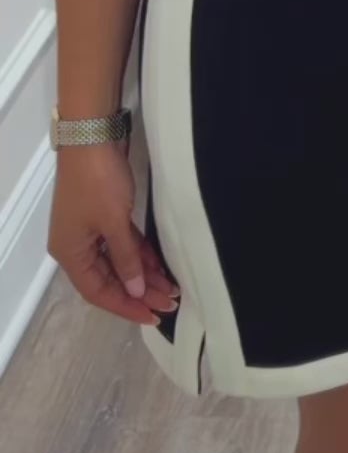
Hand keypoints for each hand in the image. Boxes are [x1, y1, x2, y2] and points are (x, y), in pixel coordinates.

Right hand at [48, 142, 181, 327]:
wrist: (93, 136)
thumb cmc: (99, 182)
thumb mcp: (115, 223)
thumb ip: (126, 259)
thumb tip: (134, 290)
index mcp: (71, 253)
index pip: (98, 292)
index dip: (125, 306)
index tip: (152, 317)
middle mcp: (77, 246)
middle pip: (110, 278)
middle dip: (139, 291)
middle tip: (170, 302)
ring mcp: (91, 229)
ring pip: (119, 261)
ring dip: (143, 274)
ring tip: (171, 287)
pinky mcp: (104, 214)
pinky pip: (123, 243)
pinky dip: (140, 254)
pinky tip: (160, 265)